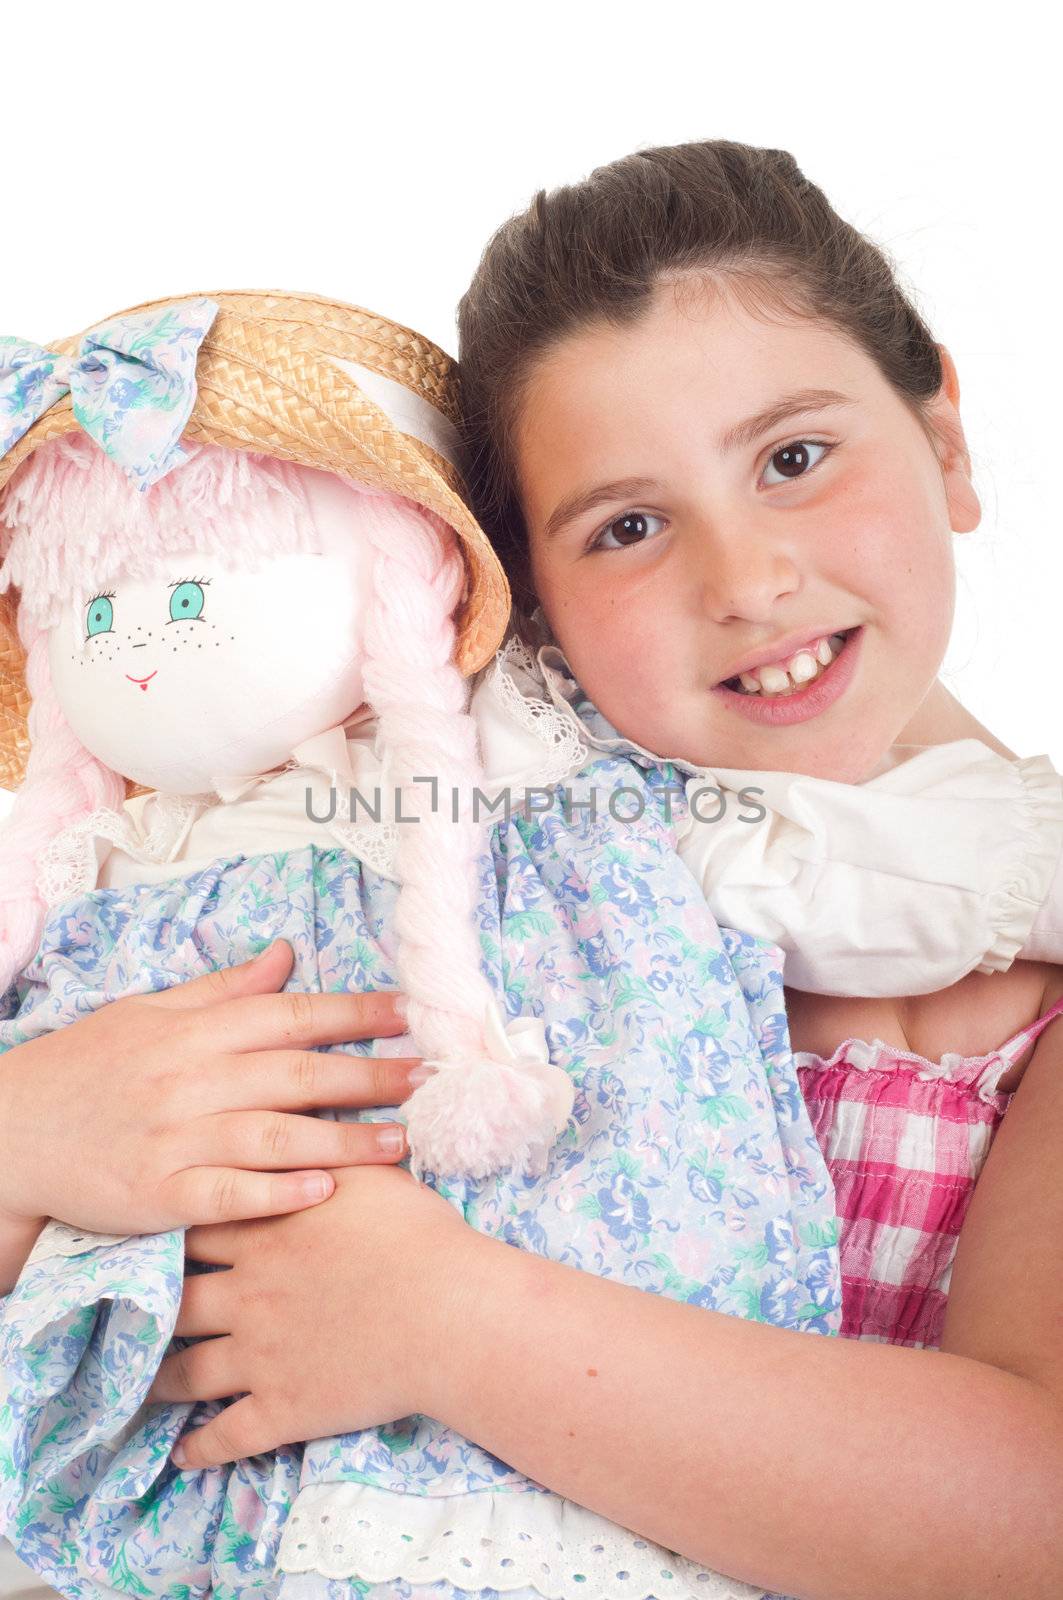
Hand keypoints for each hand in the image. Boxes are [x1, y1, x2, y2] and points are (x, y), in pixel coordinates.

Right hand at [0, 940, 424, 1236]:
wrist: (10, 1130)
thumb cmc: (86, 1066)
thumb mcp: (149, 1011)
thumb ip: (224, 989)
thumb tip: (286, 953)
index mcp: (195, 1030)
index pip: (290, 1014)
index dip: (355, 1012)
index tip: (412, 1013)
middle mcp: (191, 1078)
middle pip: (296, 1073)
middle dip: (369, 1075)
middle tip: (430, 1078)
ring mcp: (174, 1137)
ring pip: (273, 1135)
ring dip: (342, 1138)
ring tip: (401, 1143)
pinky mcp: (157, 1193)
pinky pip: (226, 1193)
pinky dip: (275, 1192)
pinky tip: (323, 1192)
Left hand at [148, 1165, 474, 1467]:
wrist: (447, 1312)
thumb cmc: (417, 1235)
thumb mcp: (370, 1173)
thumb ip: (329, 1149)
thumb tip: (314, 1119)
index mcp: (267, 1232)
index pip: (198, 1225)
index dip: (173, 1227)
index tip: (155, 1231)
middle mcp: (248, 1294)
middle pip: (178, 1298)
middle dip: (153, 1303)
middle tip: (133, 1308)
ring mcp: (260, 1356)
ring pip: (188, 1372)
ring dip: (162, 1380)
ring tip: (144, 1385)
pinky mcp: (282, 1408)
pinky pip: (227, 1435)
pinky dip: (201, 1449)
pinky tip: (186, 1454)